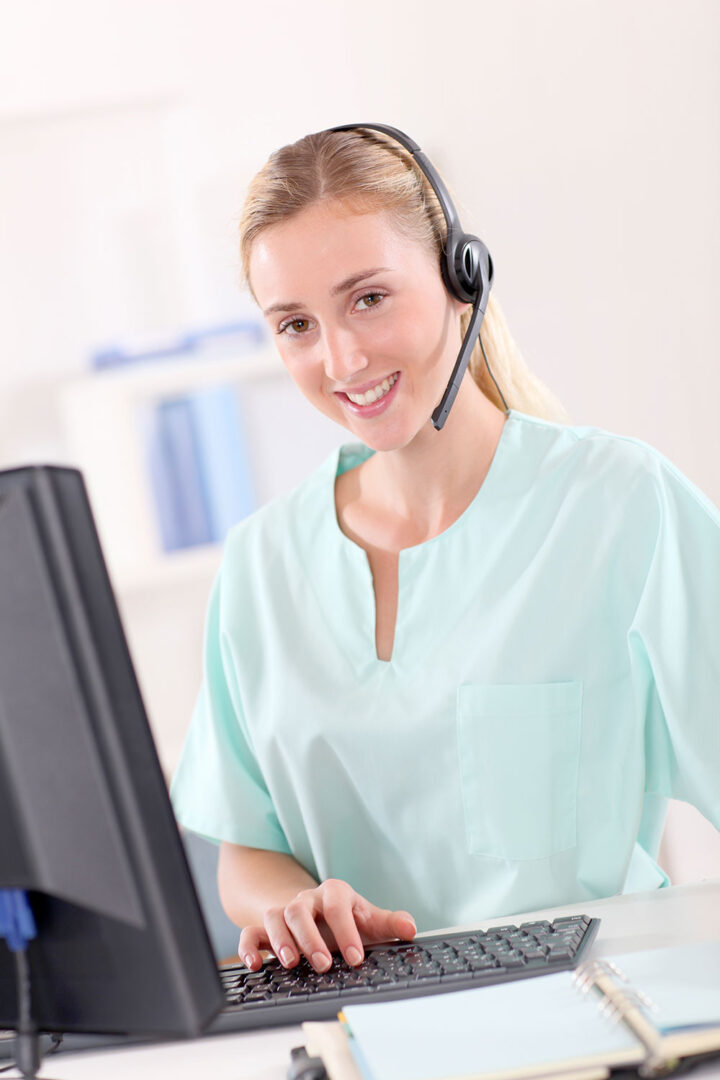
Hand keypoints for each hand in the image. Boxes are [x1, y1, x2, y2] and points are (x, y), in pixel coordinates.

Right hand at [238, 878, 416, 973]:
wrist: (321, 915)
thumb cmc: (349, 920)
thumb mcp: (370, 920)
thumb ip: (390, 923)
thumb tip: (410, 927)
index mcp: (334, 894)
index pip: (337, 905)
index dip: (346, 930)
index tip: (355, 958)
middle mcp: (306, 900)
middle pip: (300, 909)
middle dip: (311, 938)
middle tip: (324, 964)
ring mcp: (284, 913)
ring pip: (274, 916)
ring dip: (281, 940)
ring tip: (291, 964)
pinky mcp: (266, 929)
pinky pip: (251, 932)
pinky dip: (249, 946)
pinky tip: (256, 964)